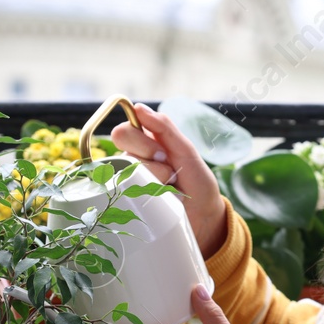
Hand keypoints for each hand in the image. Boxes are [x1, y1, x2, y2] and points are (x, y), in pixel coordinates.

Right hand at [109, 104, 230, 256]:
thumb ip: (163, 127)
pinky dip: (148, 195)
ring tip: (169, 187)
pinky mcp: (128, 202)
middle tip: (169, 171)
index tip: (163, 153)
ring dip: (154, 180)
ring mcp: (128, 181)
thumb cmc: (196, 180)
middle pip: (120, 147)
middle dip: (149, 159)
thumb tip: (138, 107)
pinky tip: (160, 199)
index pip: (124, 131)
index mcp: (144, 141)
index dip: (142, 141)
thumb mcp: (185, 150)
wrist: (203, 215)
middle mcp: (132, 159)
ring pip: (126, 170)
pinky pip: (125, 193)